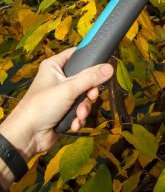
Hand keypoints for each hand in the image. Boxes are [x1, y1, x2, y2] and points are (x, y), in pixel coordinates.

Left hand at [0, 49, 112, 188]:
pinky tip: (74, 123)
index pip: (77, 55)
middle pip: (85, 79)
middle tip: (91, 96)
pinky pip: (79, 110)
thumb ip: (90, 78)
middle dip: (89, 92)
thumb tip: (110, 68)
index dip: (90, 59)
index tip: (103, 66)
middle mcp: (58, 79)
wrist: (27, 136)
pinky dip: (78, 117)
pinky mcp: (64, 112)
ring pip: (84, 97)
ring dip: (84, 107)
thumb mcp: (69, 88)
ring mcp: (61, 96)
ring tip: (79, 114)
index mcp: (55, 66)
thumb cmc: (42, 106)